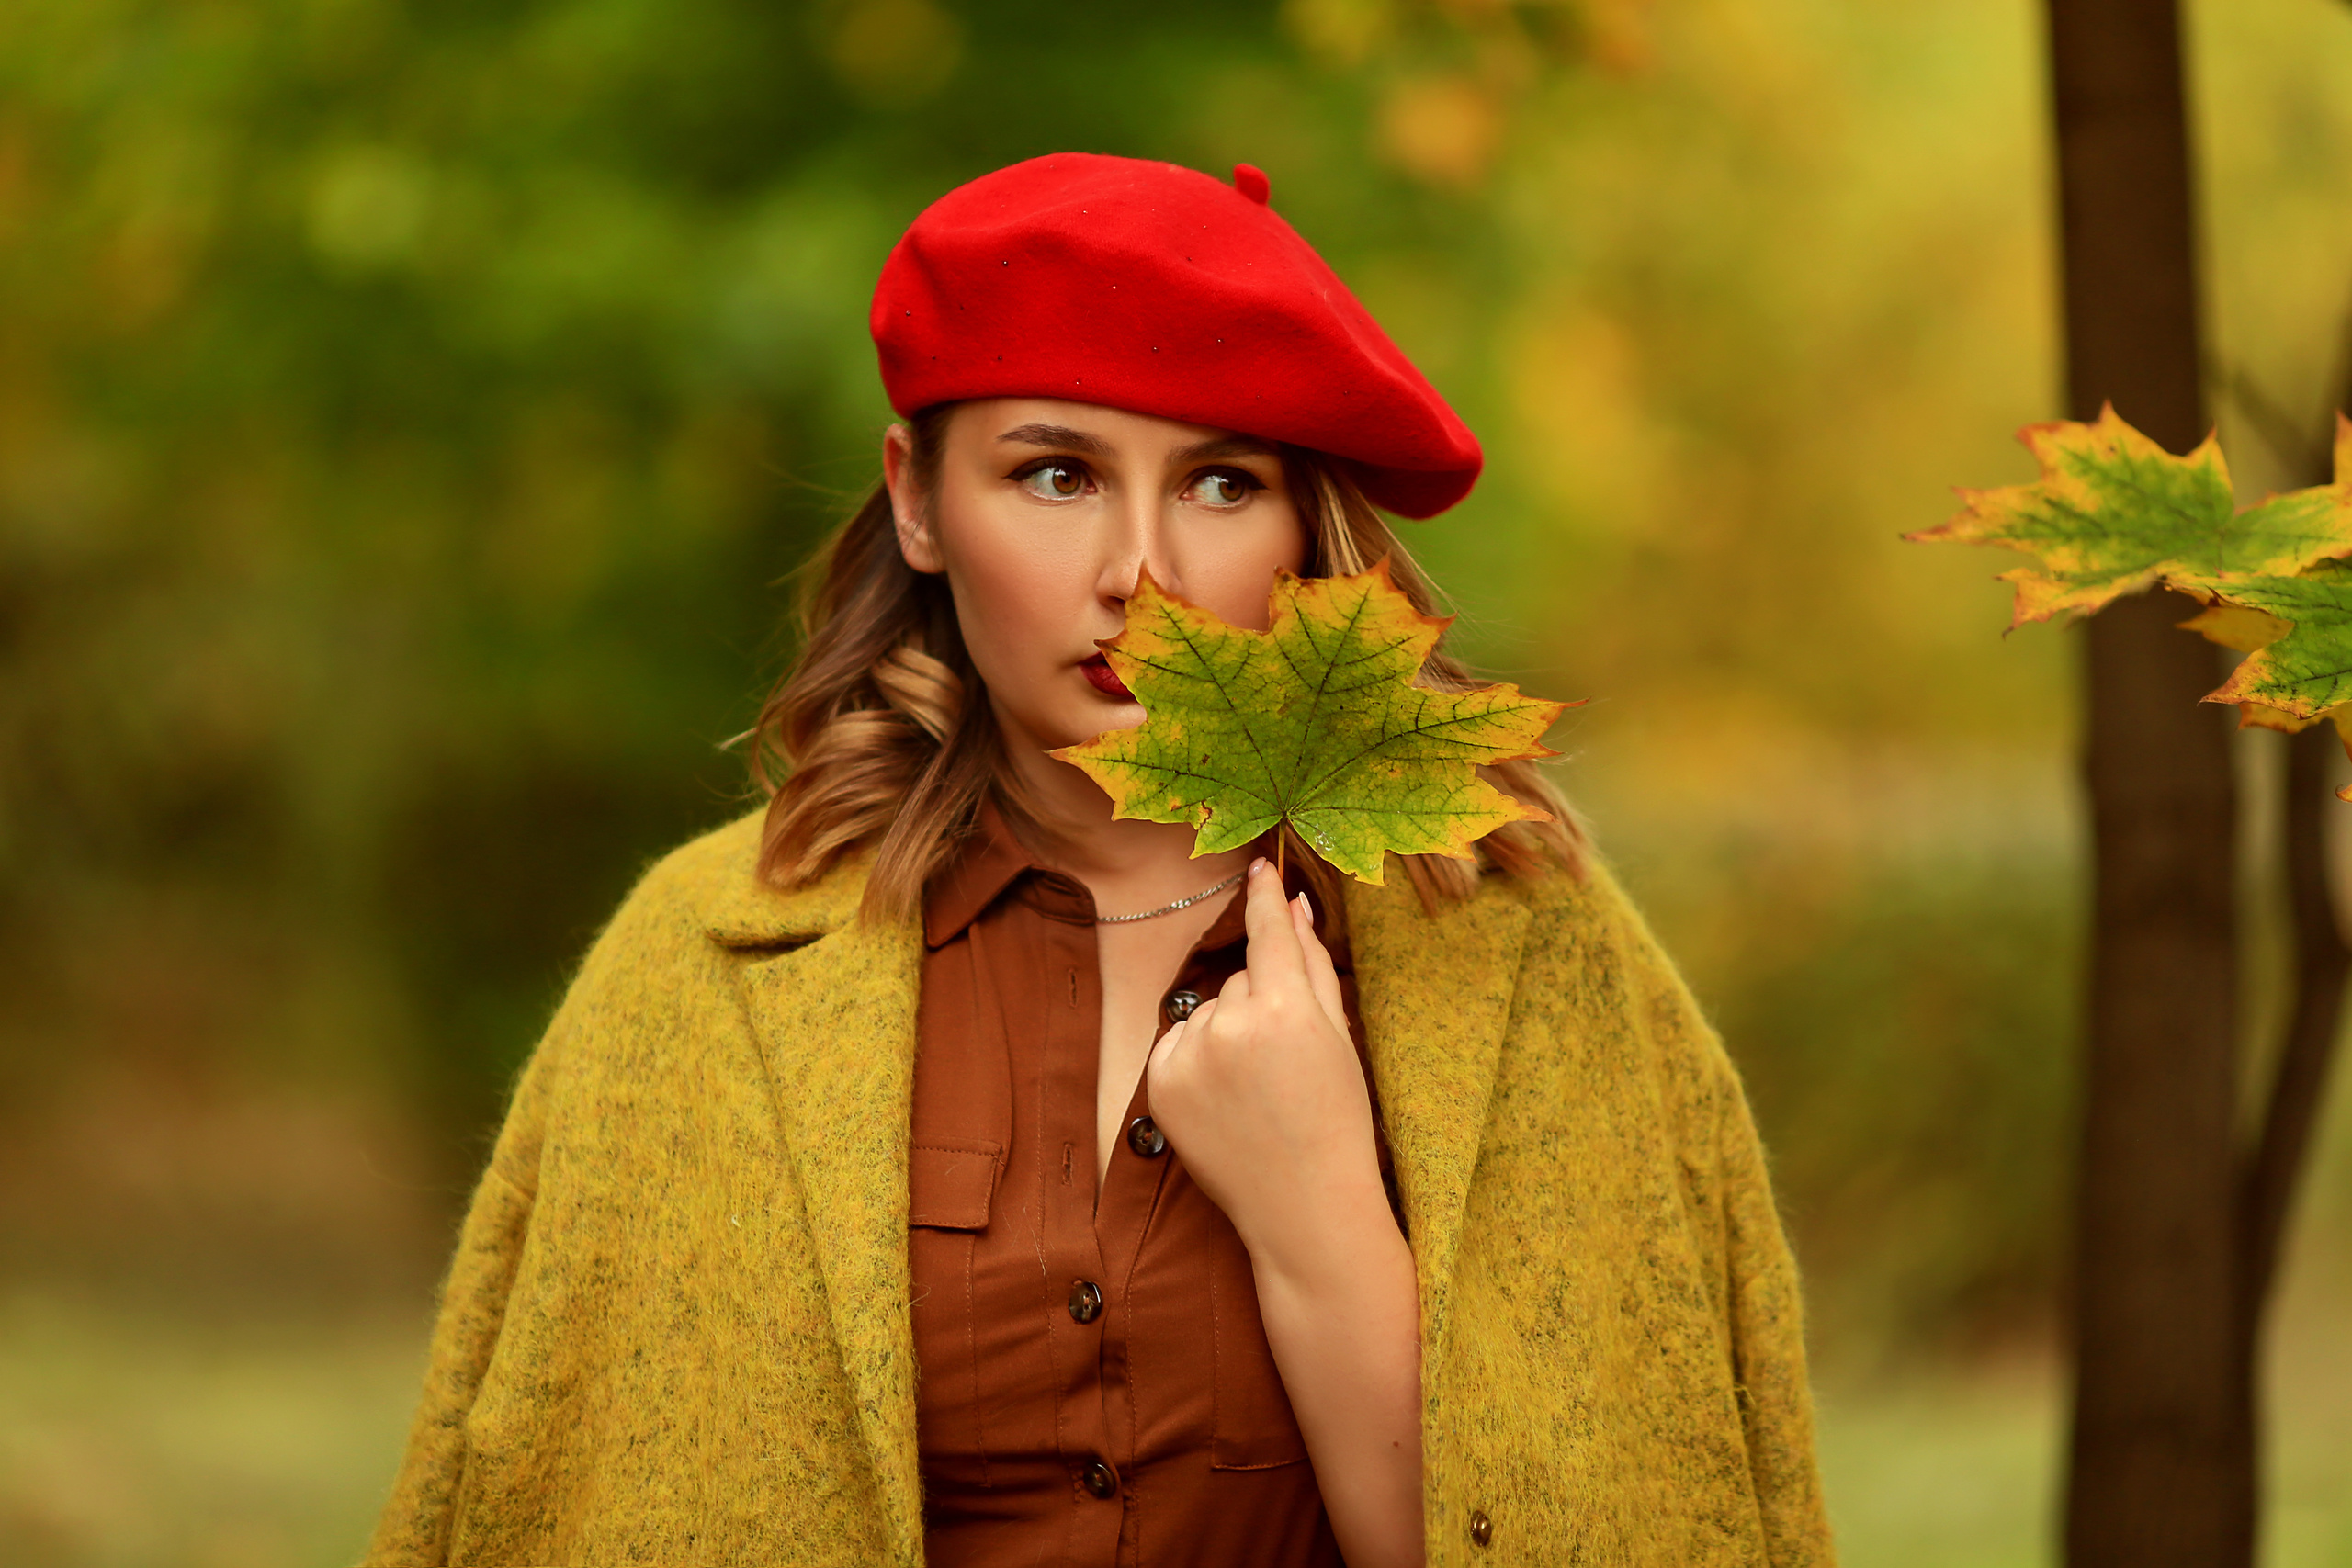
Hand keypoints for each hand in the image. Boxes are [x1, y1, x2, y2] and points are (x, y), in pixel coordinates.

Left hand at [1145, 857, 1387, 1267]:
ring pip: (1208, 1010)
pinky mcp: (1159, 1085)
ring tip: (1257, 1089)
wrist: (1303, 1207)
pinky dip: (1197, 1060)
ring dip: (1226, 1033)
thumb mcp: (1339, 1037)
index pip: (1269, 931)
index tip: (1257, 866)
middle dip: (1260, 1003)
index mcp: (1286, 1009)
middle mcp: (1231, 1026)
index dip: (1263, 895)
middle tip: (1286, 1060)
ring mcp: (1190, 1057)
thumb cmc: (1336, 1121)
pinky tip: (1226, 1100)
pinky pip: (1178, 1043)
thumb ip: (1313, 965)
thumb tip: (1292, 903)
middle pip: (1239, 979)